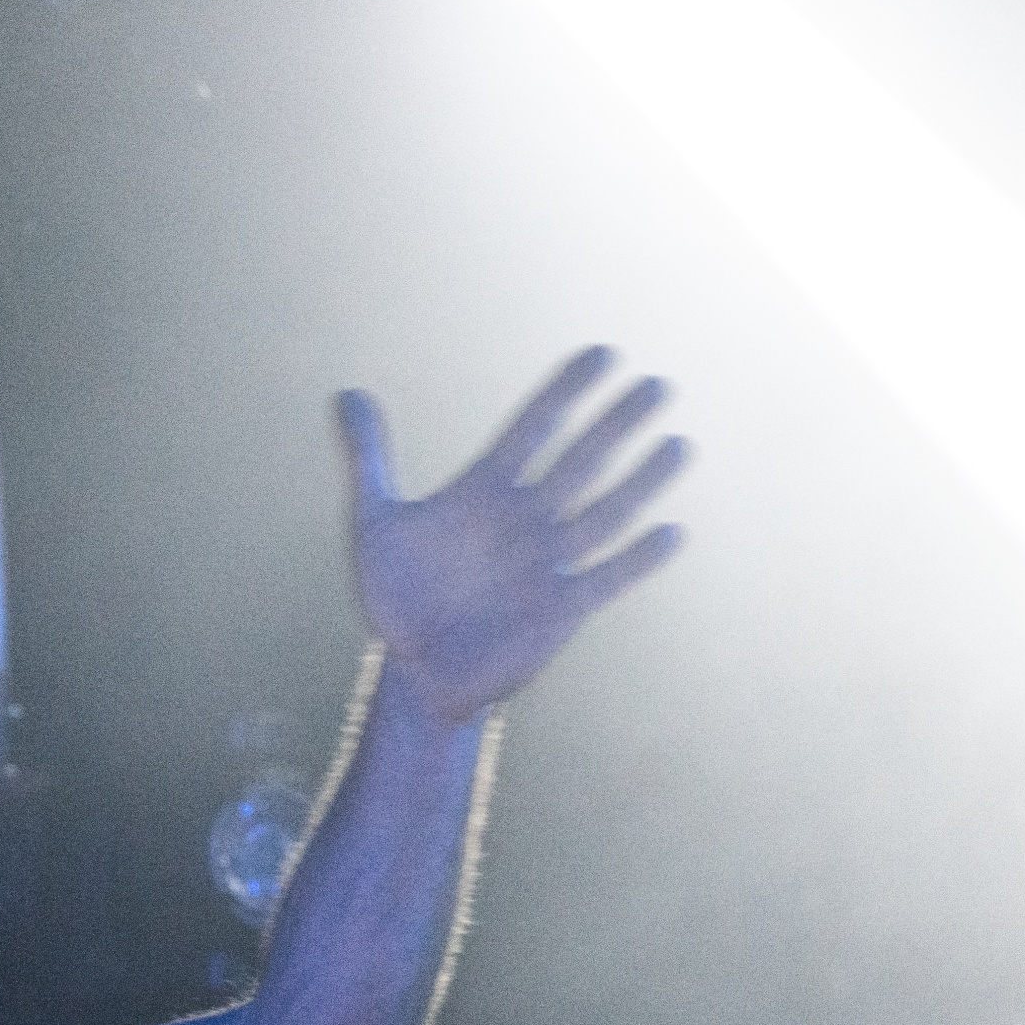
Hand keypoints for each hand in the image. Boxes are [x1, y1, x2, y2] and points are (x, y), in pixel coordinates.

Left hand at [338, 348, 685, 723]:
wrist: (416, 669)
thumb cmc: (400, 594)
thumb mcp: (376, 522)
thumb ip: (369, 458)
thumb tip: (347, 393)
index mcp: (486, 491)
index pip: (534, 428)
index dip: (566, 392)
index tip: (602, 355)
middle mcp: (526, 519)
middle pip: (580, 462)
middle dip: (616, 425)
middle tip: (657, 385)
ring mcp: (547, 563)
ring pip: (603, 513)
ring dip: (640, 482)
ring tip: (677, 445)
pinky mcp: (560, 610)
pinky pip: (605, 579)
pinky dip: (636, 560)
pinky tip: (670, 533)